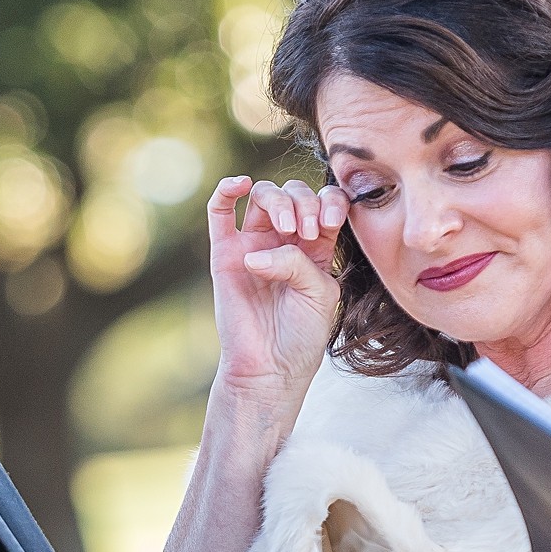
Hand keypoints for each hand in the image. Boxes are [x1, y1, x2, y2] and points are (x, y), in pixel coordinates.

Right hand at [207, 175, 348, 401]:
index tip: (330, 222)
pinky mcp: (225, 253)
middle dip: (304, 202)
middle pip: (293, 192)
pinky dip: (226, 189)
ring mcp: (253, 243)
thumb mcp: (319, 292)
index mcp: (316, 246)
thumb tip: (258, 253)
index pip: (325, 202)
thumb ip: (299, 261)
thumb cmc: (300, 334)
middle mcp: (284, 239)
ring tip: (286, 227)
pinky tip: (239, 184)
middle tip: (307, 232)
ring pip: (262, 195)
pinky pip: (219, 212)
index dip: (329, 201)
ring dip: (278, 200)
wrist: (270, 367)